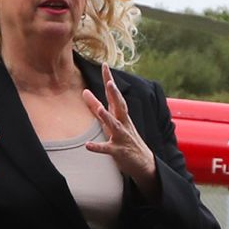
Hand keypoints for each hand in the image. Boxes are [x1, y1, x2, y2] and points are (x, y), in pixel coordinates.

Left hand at [82, 64, 157, 199]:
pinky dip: (98, 147)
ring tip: (100, 109)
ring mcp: (121, 137)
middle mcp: (122, 123)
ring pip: (115, 126)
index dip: (109, 79)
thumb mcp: (110, 121)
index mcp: (119, 114)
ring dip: (107, 118)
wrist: (144, 163)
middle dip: (115, 94)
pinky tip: (88, 145)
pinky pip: (107, 149)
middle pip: (119, 106)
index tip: (104, 64)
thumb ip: (96, 106)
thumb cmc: (124, 138)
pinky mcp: (119, 151)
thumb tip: (84, 91)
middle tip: (110, 82)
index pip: (114, 94)